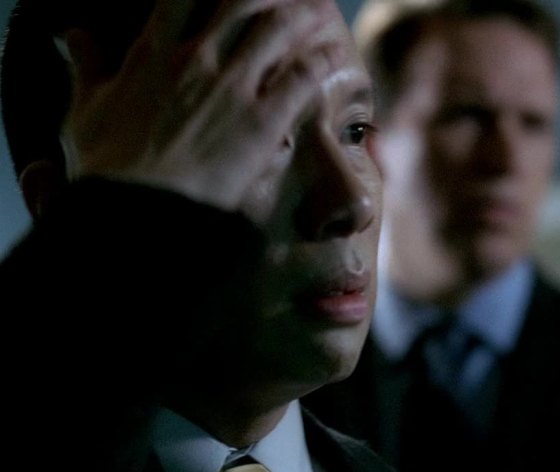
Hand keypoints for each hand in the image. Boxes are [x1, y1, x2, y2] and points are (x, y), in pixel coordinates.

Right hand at [60, 0, 345, 210]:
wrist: (139, 215)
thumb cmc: (109, 171)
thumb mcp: (85, 113)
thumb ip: (87, 67)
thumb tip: (74, 33)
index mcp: (153, 53)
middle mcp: (196, 59)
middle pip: (242, 0)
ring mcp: (233, 87)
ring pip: (279, 29)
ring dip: (304, 16)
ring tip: (321, 13)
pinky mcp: (263, 121)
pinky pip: (303, 77)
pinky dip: (323, 60)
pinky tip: (336, 53)